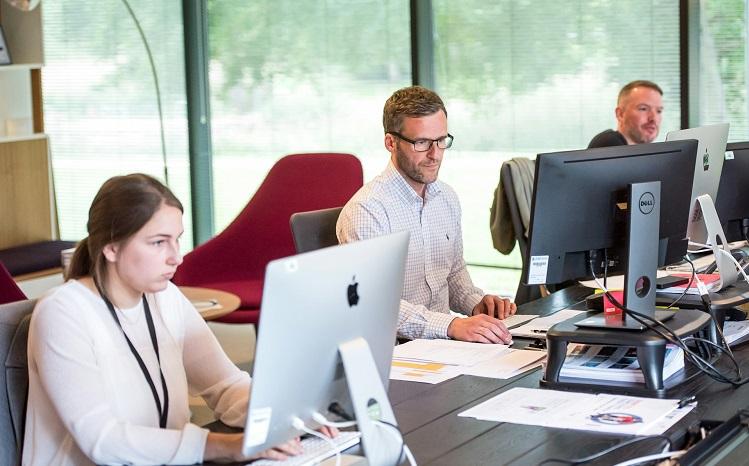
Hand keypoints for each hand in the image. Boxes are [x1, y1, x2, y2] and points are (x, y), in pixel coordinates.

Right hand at [204, 426, 338, 462]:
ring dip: (289, 448)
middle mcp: (262, 432)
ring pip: (277, 443)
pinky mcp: (254, 449)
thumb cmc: (245, 442)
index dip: (292, 435)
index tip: (300, 439)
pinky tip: (284, 457)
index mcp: (265, 428)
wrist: (228, 446)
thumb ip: (274, 439)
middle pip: (281, 436)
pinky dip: (278, 454)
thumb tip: (291, 441)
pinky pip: (268, 451)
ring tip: (297, 451)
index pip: (281, 430)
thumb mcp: (261, 439)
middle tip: (302, 447)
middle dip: (293, 442)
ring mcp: (258, 440)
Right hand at [447, 314, 511, 343]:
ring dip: (496, 339)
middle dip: (502, 335)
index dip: (504, 329)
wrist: (455, 326)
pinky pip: (482, 338)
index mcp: (483, 317)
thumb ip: (489, 324)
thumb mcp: (479, 320)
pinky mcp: (471, 334)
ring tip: (501, 343)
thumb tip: (500, 332)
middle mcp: (480, 321)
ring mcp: (475, 327)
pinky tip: (492, 344)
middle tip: (507, 340)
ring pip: (489, 333)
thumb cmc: (468, 324)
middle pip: (494, 328)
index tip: (508, 335)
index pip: (497, 322)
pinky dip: (488, 342)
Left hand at [472, 295, 516, 319]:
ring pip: (507, 301)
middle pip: (500, 302)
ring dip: (507, 310)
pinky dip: (513, 309)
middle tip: (501, 318)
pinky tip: (511, 314)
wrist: (483, 309)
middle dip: (501, 311)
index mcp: (487, 298)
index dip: (491, 311)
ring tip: (505, 317)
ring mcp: (502, 301)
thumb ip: (478, 315)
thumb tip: (478, 321)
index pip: (490, 303)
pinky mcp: (507, 305)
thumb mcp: (477, 312)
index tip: (491, 318)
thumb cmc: (481, 310)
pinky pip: (512, 304)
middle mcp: (495, 298)